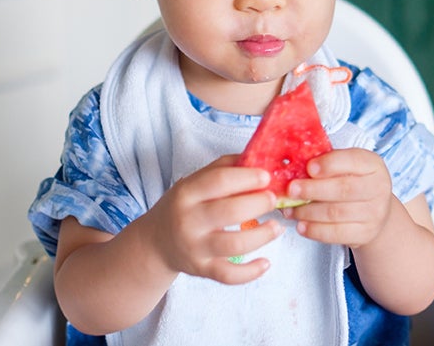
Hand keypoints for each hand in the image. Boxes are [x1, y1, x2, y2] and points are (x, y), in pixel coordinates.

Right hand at [144, 155, 282, 284]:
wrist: (156, 243)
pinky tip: (266, 263)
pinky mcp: (202, 269)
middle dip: (259, 203)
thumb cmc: (183, 207)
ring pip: (234, 244)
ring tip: (277, 227)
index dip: (247, 177)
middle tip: (274, 199)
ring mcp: (195, 247)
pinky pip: (229, 275)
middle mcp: (189, 220)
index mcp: (187, 193)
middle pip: (230, 211)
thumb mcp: (194, 182)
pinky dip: (251, 272)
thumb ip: (223, 168)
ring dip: (262, 235)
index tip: (267, 176)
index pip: (220, 180)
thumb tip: (257, 157)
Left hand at [283, 148, 393, 247]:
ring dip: (308, 212)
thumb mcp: (347, 167)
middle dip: (313, 190)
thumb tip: (294, 167)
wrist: (375, 212)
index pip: (353, 160)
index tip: (308, 167)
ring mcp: (374, 213)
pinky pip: (336, 233)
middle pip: (343, 189)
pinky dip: (315, 230)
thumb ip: (327, 163)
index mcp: (373, 165)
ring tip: (290, 210)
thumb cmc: (352, 182)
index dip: (329, 164)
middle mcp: (378, 188)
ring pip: (336, 213)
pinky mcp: (366, 233)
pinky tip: (301, 226)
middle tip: (291, 190)